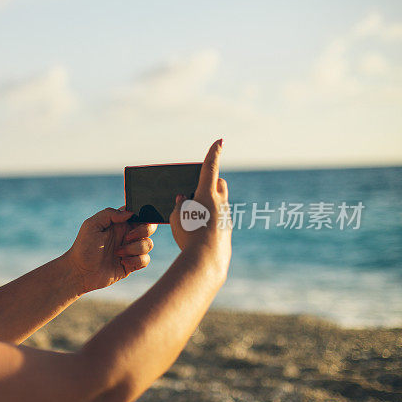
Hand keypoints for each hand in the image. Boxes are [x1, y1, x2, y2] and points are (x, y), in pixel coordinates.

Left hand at [63, 207, 157, 293]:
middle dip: (143, 231)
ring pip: (148, 244)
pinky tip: (122, 262)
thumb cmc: (83, 247)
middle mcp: (126, 235)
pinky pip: (145, 260)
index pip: (138, 214)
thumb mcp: (92, 225)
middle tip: (127, 237)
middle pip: (149, 227)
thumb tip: (130, 213)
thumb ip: (109, 214)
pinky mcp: (131, 264)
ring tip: (118, 253)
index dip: (143, 215)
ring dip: (135, 248)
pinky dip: (136, 261)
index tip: (135, 220)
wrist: (80, 271)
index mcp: (119, 223)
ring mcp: (130, 250)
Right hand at [169, 139, 231, 265]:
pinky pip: (218, 218)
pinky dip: (209, 219)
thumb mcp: (176, 217)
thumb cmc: (189, 235)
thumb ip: (179, 204)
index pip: (210, 167)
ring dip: (208, 203)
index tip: (220, 141)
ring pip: (220, 202)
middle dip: (210, 182)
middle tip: (196, 188)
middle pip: (219, 184)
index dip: (214, 153)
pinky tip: (198, 230)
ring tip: (191, 214)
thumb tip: (184, 199)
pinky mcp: (226, 230)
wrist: (207, 260)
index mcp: (207, 194)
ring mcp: (225, 216)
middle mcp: (220, 202)